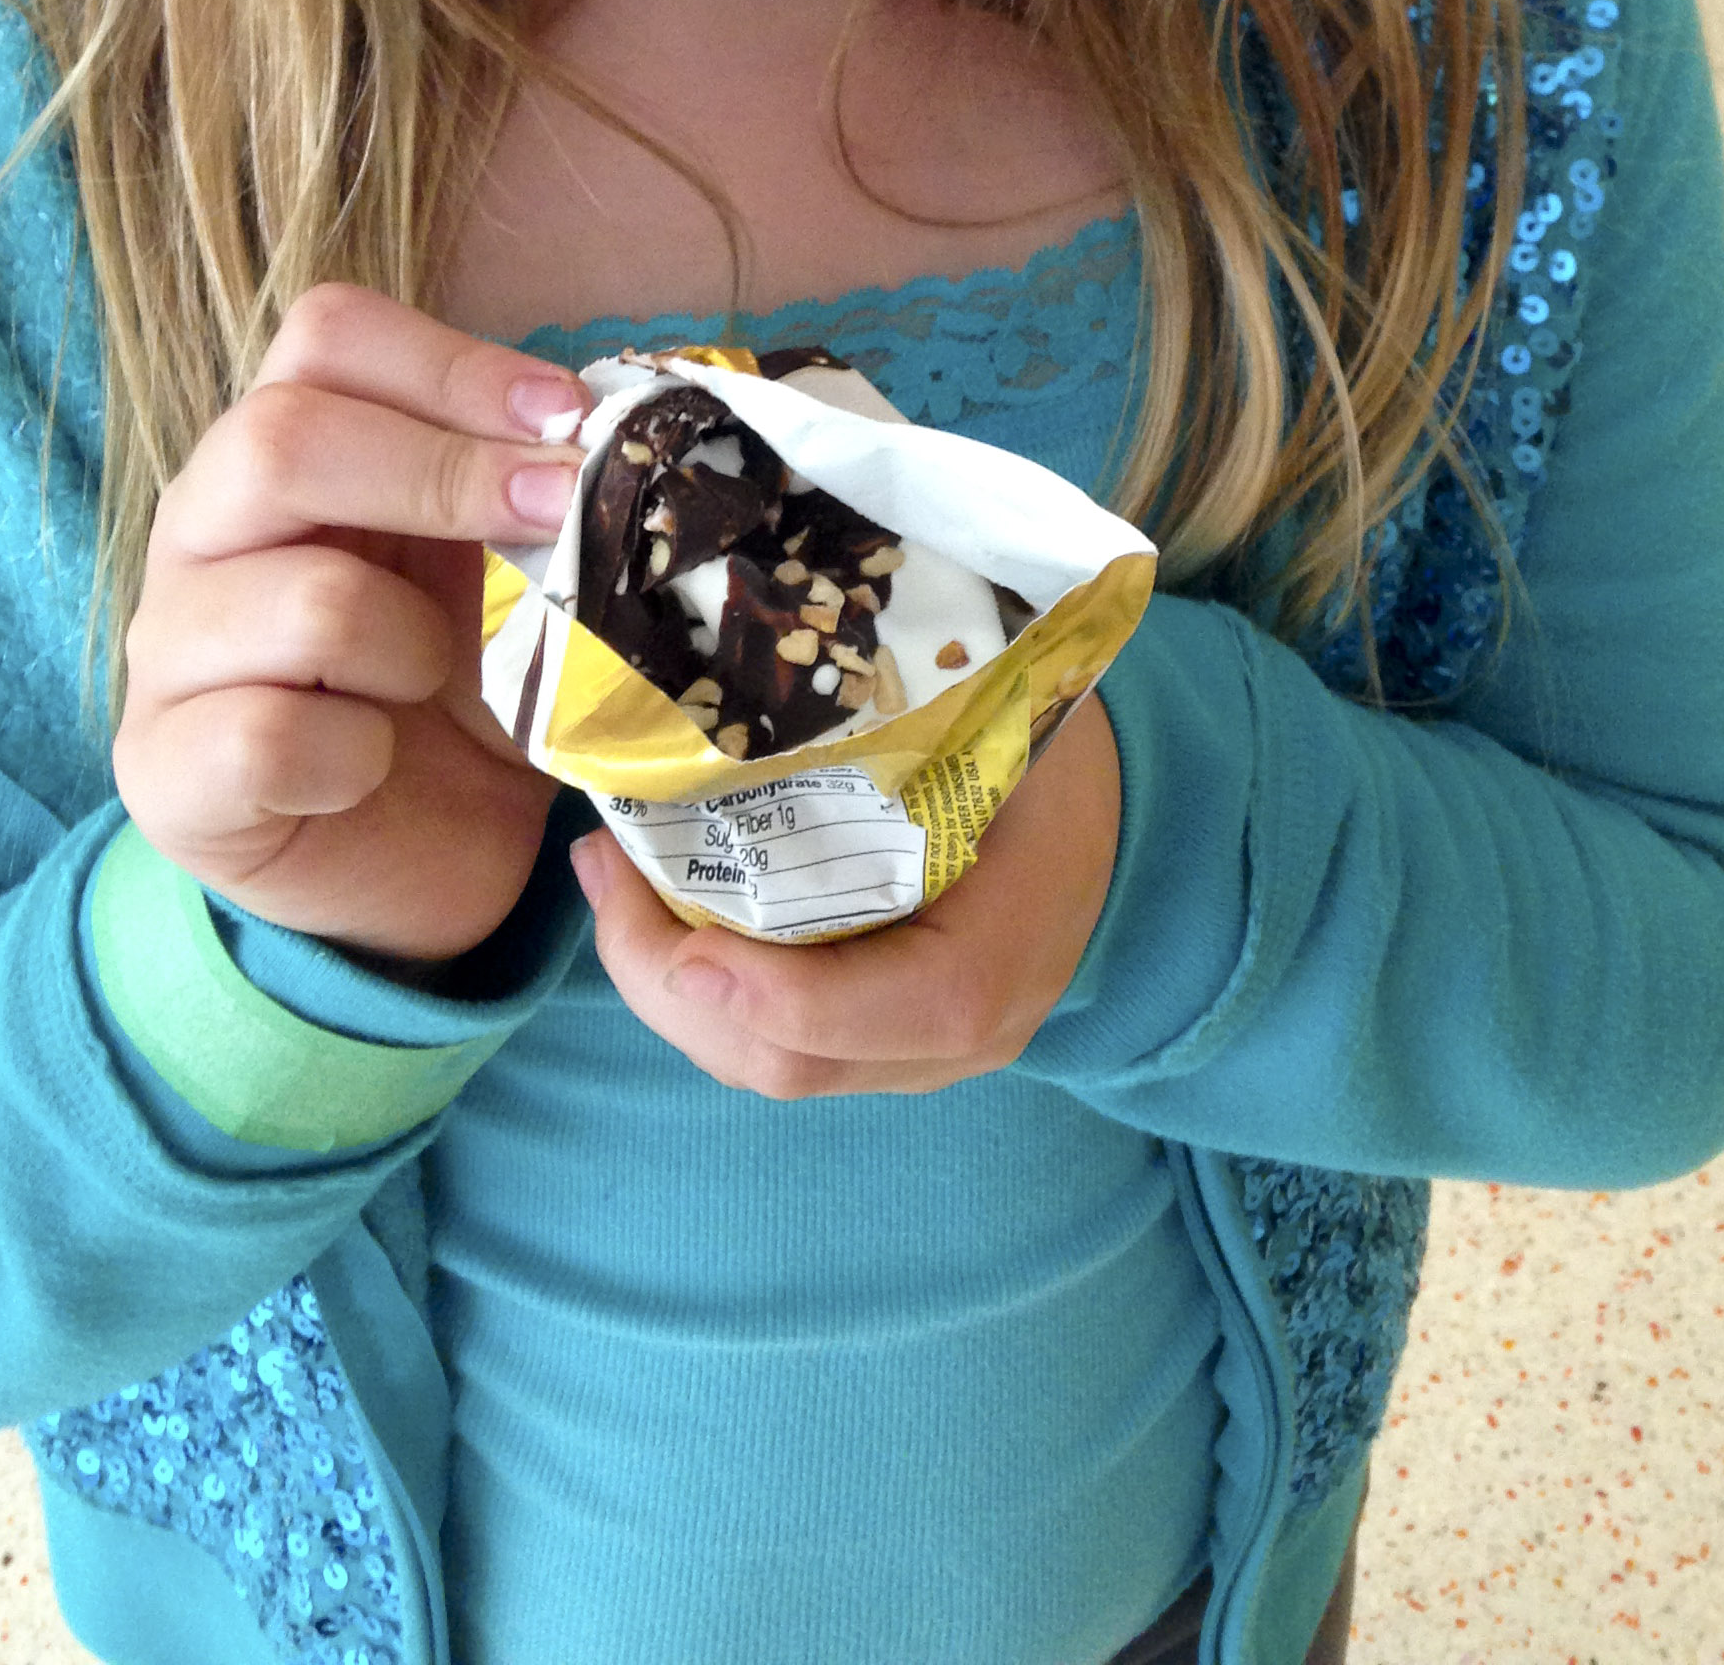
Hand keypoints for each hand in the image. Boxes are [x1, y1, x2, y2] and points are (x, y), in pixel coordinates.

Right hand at [113, 284, 587, 962]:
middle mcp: (198, 530)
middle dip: (445, 474)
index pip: (325, 337)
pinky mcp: (164, 773)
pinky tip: (369, 768)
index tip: (566, 418)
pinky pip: (273, 737)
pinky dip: (356, 757)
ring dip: (412, 645)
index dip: (451, 363)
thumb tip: (611, 429)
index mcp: (280, 451)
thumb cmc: (453, 688)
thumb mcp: (495, 563)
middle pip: (282, 439)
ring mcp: (166, 652)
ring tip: (430, 684)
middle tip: (556, 516)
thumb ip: (522, 482)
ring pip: (303, 600)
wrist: (413, 858)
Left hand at [571, 691, 1122, 1095]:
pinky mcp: (879, 1047)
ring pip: (762, 1063)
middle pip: (787, 1059)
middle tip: (600, 865)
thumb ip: (923, 719)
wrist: (1122, 822)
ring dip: (665, 983)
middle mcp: (956, 1040)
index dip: (769, 985)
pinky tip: (658, 908)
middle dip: (666, 975)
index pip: (879, 1011)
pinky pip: (772, 1045)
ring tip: (608, 876)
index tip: (670, 908)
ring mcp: (914, 1057)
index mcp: (999, 962)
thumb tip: (786, 659)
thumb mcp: (1016, 724)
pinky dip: (699, 990)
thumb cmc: (1058, 757)